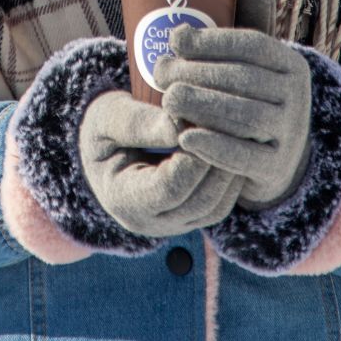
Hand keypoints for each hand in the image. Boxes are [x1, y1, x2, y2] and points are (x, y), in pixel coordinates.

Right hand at [80, 91, 245, 235]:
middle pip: (199, 202)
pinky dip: (230, 179)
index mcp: (123, 199)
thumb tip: (180, 126)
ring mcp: (170, 224)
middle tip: (235, 127)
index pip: (170, 187)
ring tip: (238, 136)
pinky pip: (218, 204)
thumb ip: (140, 122)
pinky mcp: (188, 218)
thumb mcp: (109, 115)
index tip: (208, 121)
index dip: (195, 157)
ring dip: (230, 173)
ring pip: (214, 207)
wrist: (103, 145)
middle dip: (219, 163)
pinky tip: (234, 149)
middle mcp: (148, 222)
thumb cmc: (103, 125)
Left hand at [157, 0, 312, 207]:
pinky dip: (214, 147)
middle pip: (244, 80)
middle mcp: (297, 97)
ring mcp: (290, 134)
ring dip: (202, 106)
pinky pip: (244, 157)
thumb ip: (245, 23)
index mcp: (290, 63)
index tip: (175, 38)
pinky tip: (185, 139)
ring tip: (168, 100)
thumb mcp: (253, 63)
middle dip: (198, 73)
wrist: (273, 158)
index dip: (213, 40)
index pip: (253, 45)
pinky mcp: (276, 168)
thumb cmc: (249, 97)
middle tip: (160, 72)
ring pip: (245, 116)